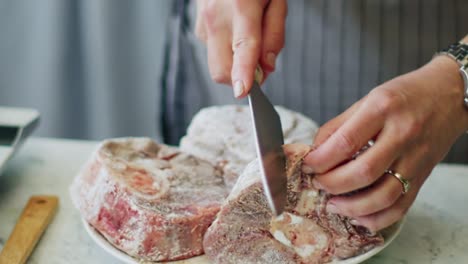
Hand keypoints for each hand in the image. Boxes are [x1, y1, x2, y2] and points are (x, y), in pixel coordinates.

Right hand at [195, 0, 286, 97]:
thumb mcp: (276, 1)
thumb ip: (275, 35)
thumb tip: (267, 68)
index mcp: (241, 6)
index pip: (243, 46)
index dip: (243, 72)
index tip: (243, 91)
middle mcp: (216, 17)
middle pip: (222, 68)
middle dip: (239, 79)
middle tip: (258, 68)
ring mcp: (203, 24)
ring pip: (217, 65)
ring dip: (235, 65)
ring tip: (247, 38)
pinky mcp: (198, 30)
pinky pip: (214, 53)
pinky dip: (228, 52)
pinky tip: (234, 31)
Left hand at [302, 56, 467, 231]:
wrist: (450, 95)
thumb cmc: (405, 95)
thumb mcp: (368, 99)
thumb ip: (339, 126)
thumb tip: (314, 152)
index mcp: (383, 109)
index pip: (346, 142)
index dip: (320, 160)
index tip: (306, 166)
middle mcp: (402, 135)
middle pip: (363, 172)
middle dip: (332, 184)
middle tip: (317, 183)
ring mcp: (416, 159)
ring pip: (383, 196)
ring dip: (351, 207)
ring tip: (332, 203)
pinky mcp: (423, 177)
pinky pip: (401, 207)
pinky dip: (377, 218)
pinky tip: (358, 216)